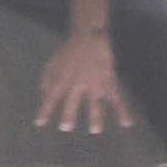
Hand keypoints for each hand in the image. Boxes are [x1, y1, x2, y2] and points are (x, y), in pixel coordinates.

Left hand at [33, 14, 131, 143]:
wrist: (88, 36)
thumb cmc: (68, 51)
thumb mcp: (53, 63)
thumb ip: (47, 79)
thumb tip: (44, 94)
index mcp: (62, 78)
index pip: (51, 97)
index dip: (45, 111)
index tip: (39, 124)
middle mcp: (78, 82)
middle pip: (72, 101)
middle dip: (69, 116)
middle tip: (65, 128)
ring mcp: (94, 81)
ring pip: (95, 102)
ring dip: (95, 117)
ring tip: (95, 130)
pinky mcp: (108, 80)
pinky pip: (117, 98)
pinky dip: (123, 111)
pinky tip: (127, 123)